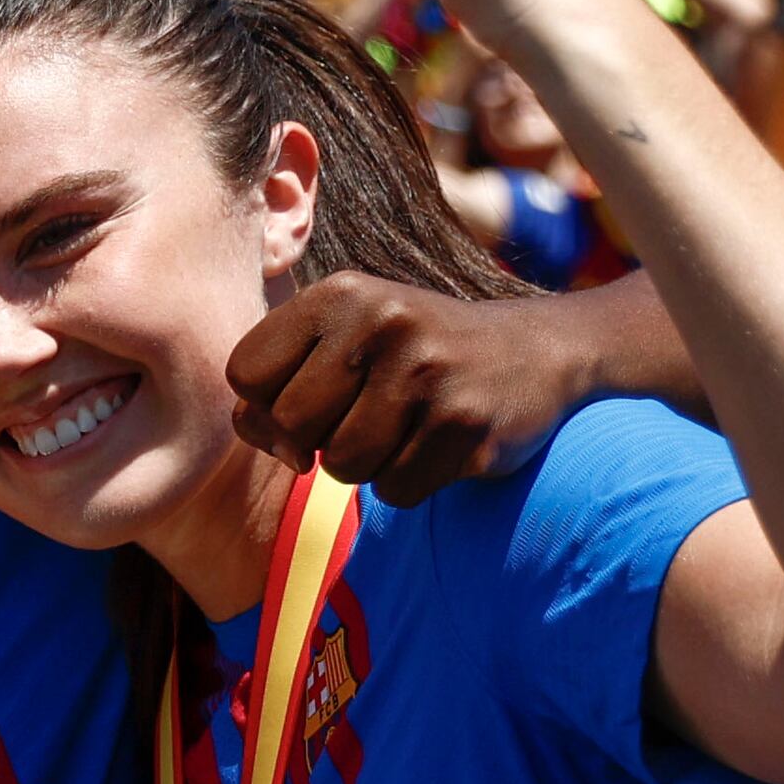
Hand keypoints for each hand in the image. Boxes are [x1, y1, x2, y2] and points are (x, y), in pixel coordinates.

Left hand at [231, 273, 600, 498]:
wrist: (537, 352)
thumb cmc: (416, 355)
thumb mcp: (347, 337)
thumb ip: (282, 377)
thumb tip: (258, 430)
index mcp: (342, 293)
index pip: (246, 373)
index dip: (266, 403)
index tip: (313, 400)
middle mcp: (383, 322)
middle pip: (291, 425)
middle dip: (319, 440)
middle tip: (367, 417)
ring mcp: (428, 372)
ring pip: (342, 467)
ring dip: (368, 464)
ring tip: (406, 428)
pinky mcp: (465, 423)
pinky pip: (395, 490)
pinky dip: (410, 481)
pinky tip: (439, 444)